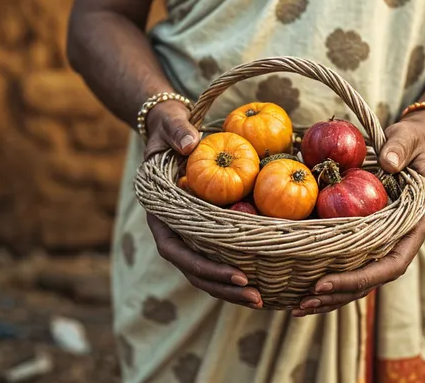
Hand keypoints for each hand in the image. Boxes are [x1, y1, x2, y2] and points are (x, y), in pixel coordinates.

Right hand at [144, 101, 262, 307]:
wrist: (171, 132)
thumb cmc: (171, 128)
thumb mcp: (172, 125)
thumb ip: (178, 131)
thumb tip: (191, 143)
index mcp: (161, 213)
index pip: (176, 250)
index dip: (204, 267)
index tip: (237, 274)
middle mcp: (173, 230)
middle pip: (193, 270)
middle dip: (223, 287)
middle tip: (256, 297)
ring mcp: (189, 234)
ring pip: (206, 271)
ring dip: (231, 289)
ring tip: (262, 300)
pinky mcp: (205, 232)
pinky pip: (219, 257)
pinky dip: (237, 272)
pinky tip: (264, 281)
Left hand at [292, 112, 424, 316]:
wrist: (411, 147)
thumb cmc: (411, 144)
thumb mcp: (408, 141)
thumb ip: (400, 148)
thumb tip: (389, 162)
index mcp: (416, 225)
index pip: (393, 263)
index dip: (361, 278)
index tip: (325, 282)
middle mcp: (401, 241)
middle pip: (372, 280)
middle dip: (339, 294)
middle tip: (304, 302)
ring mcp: (384, 243)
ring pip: (360, 281)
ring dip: (330, 297)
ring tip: (297, 307)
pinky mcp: (368, 240)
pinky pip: (349, 264)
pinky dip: (327, 280)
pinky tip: (299, 290)